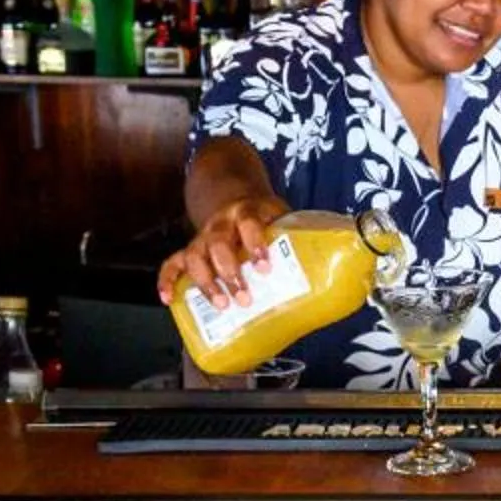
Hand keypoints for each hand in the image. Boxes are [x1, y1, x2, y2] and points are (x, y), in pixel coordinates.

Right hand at [157, 194, 290, 309]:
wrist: (236, 195)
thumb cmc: (266, 218)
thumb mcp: (283, 218)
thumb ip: (299, 241)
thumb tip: (333, 278)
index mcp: (247, 212)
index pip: (250, 225)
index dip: (255, 244)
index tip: (265, 266)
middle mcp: (221, 223)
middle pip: (218, 244)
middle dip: (229, 272)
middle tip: (244, 298)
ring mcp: (202, 236)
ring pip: (194, 256)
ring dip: (206, 283)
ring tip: (221, 305)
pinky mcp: (190, 248)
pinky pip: (171, 263)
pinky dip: (166, 280)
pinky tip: (168, 299)